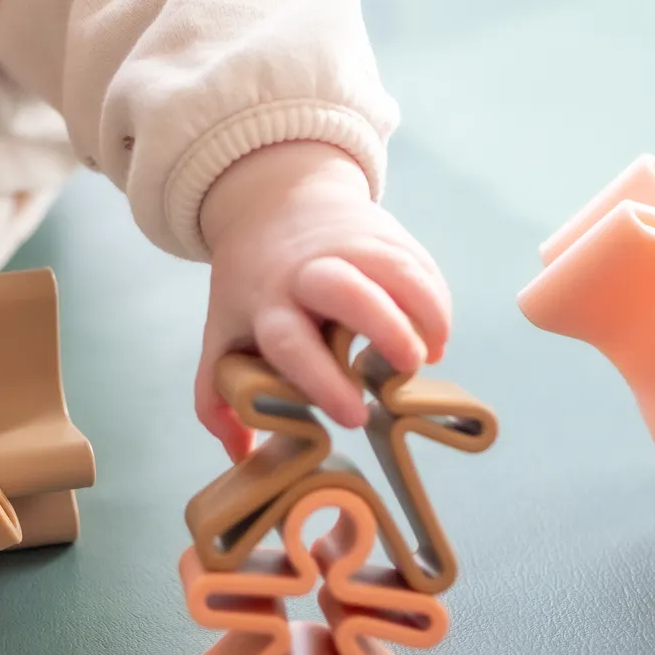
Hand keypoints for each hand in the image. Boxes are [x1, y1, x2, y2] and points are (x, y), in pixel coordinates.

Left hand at [195, 142, 451, 460]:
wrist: (275, 199)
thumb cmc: (253, 284)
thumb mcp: (224, 330)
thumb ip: (219, 396)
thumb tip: (241, 456)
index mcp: (266, 303)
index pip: (290, 342)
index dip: (322, 381)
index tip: (355, 417)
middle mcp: (307, 272)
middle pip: (345, 290)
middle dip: (383, 328)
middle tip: (407, 368)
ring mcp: (349, 246)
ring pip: (394, 270)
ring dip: (423, 312)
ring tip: (430, 353)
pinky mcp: (384, 233)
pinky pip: (418, 263)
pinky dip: (435, 300)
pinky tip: (434, 334)